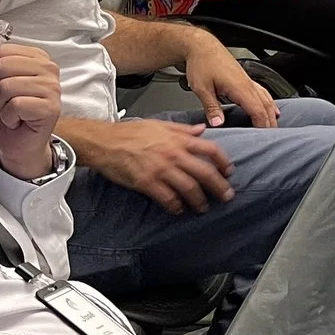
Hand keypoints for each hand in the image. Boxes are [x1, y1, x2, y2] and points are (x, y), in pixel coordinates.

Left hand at [0, 43, 62, 179]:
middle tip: (3, 102)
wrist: (16, 143)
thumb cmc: (4, 112)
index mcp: (34, 57)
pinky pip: (15, 105)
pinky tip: (16, 120)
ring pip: (6, 86)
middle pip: (1, 66)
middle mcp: (48, 68)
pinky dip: (8, 117)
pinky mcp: (51, 107)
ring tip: (9, 111)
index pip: (0, 51)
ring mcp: (52, 87)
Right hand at [78, 118, 233, 214]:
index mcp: (178, 140)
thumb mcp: (160, 125)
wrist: (105, 142)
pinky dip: (176, 206)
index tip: (229, 172)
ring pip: (189, 188)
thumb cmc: (130, 133)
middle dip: (219, 187)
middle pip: (205, 173)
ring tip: (203, 207)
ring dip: (199, 201)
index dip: (223, 162)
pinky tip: (179, 209)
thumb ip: (183, 129)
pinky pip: (168, 198)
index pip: (211, 150)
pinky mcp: (147, 183)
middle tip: (226, 196)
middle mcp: (174, 155)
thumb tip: (201, 129)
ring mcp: (161, 170)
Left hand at [181, 32, 277, 128]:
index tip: (264, 136)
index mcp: (239, 87)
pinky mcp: (244, 78)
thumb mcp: (201, 88)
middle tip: (272, 136)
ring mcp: (247, 80)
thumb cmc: (201, 63)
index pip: (257, 110)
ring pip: (266, 98)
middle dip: (270, 122)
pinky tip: (271, 106)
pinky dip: (269, 102)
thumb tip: (218, 123)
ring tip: (274, 125)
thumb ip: (211, 107)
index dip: (262, 124)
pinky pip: (262, 92)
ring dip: (271, 112)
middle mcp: (246, 83)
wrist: (201, 46)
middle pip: (265, 106)